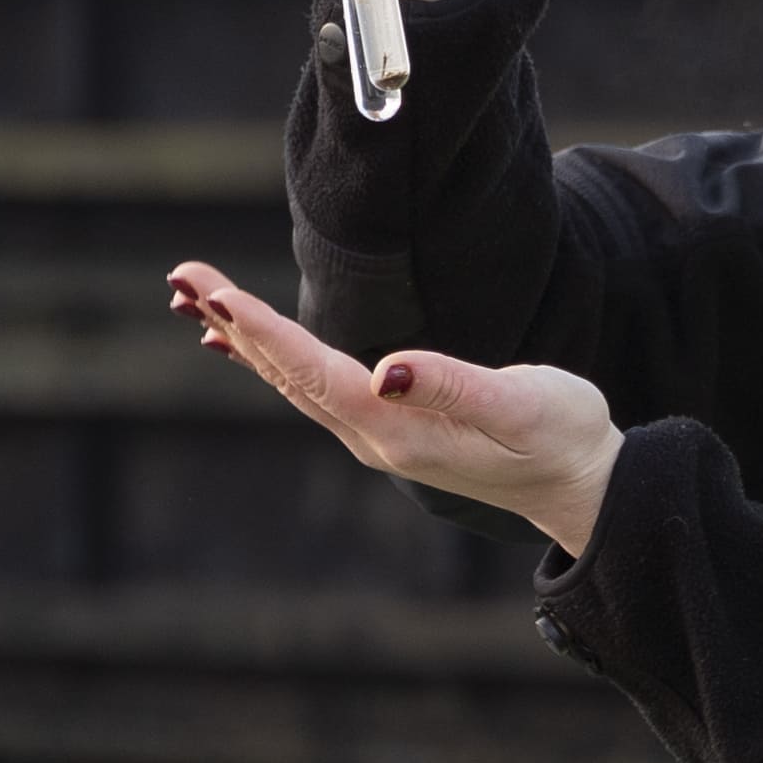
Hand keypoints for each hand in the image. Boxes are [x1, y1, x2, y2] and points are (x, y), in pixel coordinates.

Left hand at [165, 260, 623, 554]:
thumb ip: (453, 386)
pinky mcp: (387, 428)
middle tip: (182, 277)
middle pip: (287, 373)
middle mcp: (373, 436)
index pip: (314, 370)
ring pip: (292, 380)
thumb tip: (388, 370)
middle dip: (233, 323)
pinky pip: (311, 387)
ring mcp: (375, 436)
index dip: (263, 330)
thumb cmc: (561, 436)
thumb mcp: (520, 404)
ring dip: (243, 338)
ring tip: (194, 299)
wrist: (580, 484)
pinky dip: (272, 357)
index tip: (216, 294)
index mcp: (397, 428)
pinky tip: (242, 345)